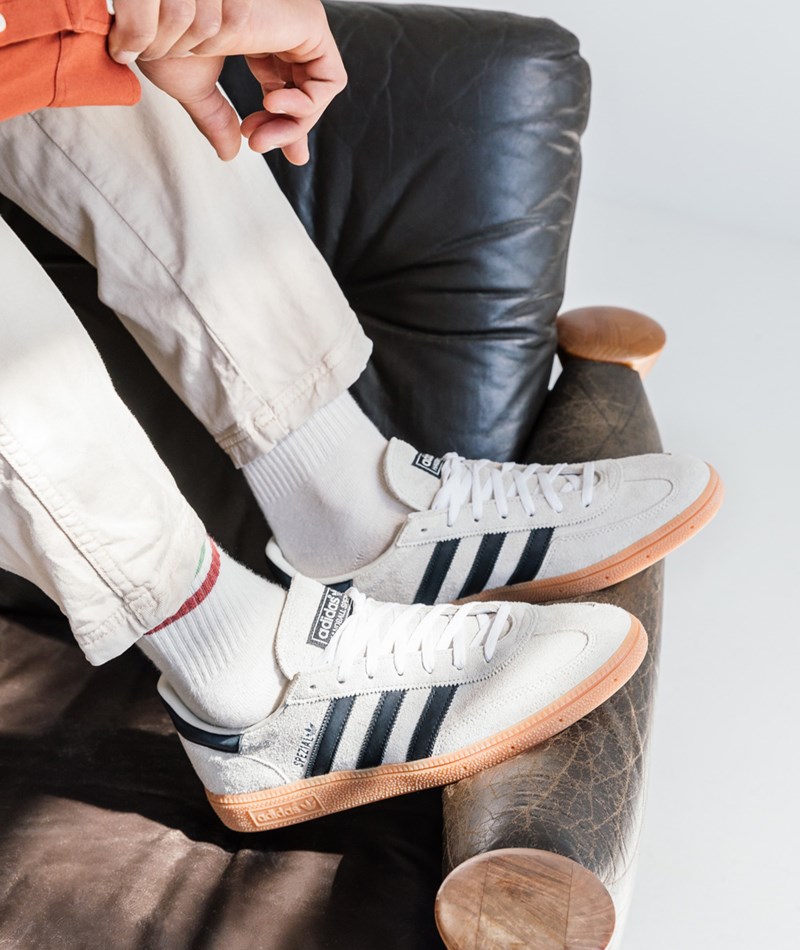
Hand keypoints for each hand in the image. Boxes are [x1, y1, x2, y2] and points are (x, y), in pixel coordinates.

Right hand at [108, 1, 346, 163]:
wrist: (161, 10)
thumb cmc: (167, 34)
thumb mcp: (193, 86)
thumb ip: (216, 118)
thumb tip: (230, 153)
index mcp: (258, 37)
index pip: (286, 87)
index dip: (282, 122)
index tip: (258, 143)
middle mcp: (283, 30)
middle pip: (306, 92)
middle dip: (288, 129)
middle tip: (257, 144)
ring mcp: (298, 25)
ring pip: (319, 92)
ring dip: (292, 124)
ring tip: (258, 135)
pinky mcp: (310, 23)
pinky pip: (330, 80)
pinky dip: (307, 105)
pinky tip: (272, 105)